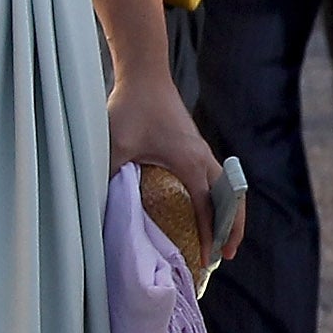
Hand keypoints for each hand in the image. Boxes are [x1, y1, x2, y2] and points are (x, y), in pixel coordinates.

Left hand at [107, 72, 232, 260]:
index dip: (209, 233)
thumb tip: (100, 208)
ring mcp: (202, 150)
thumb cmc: (131, 107)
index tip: (206, 257)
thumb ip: (110, 176)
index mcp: (189, 161)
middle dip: (232, 228)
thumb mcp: (115, 145)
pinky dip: (221, 199)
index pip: (206, 206)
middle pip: (230, 199)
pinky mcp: (196, 146)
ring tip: (224, 237)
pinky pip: (218, 179)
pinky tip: (209, 209)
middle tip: (227, 255)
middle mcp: (203, 157)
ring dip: (229, 213)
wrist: (145, 75)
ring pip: (228, 189)